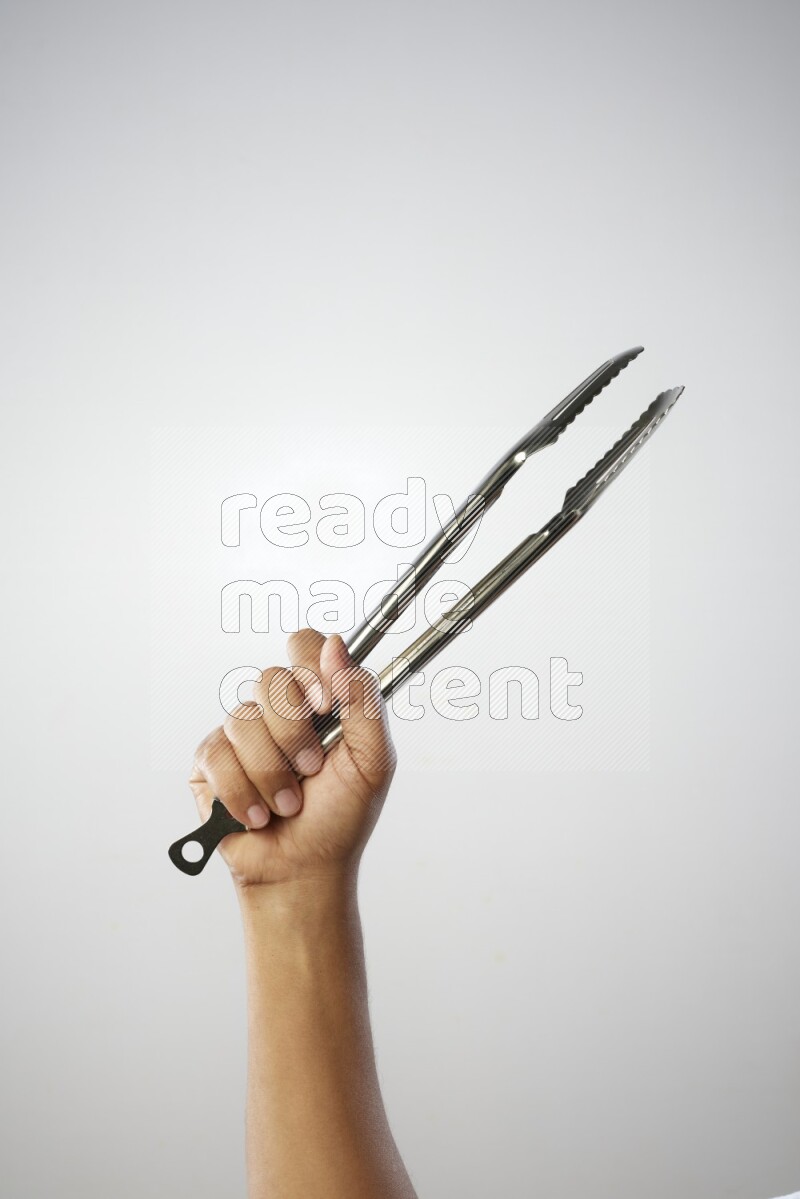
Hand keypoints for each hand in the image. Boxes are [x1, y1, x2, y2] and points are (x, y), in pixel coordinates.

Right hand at [189, 630, 396, 889]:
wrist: (305, 869)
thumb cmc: (341, 817)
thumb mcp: (373, 759)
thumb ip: (363, 699)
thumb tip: (337, 645)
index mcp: (317, 700)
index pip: (304, 645)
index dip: (311, 667)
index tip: (326, 705)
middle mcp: (276, 710)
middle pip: (271, 678)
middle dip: (295, 734)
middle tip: (311, 771)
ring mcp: (240, 734)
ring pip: (243, 720)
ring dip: (272, 774)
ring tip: (287, 805)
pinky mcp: (209, 763)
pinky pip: (217, 755)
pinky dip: (242, 793)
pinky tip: (257, 815)